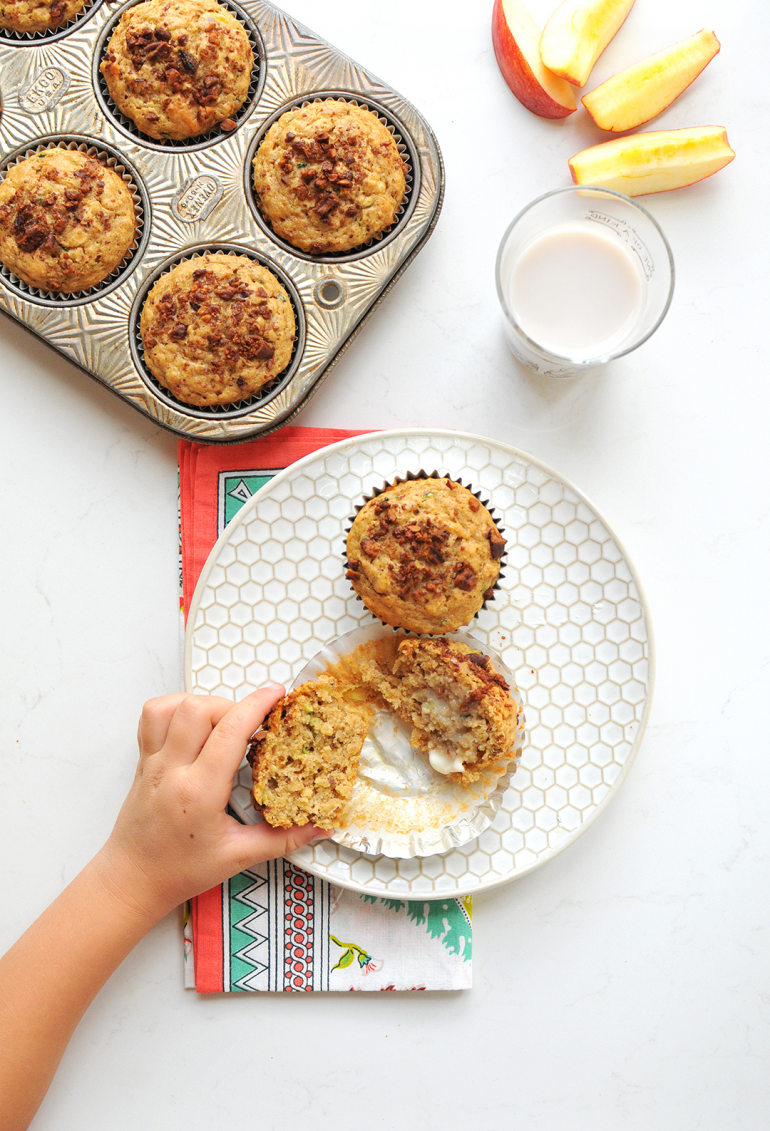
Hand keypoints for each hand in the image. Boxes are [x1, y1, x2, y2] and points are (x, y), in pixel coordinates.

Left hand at [94, 687, 327, 923]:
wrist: (133, 880)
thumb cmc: (179, 871)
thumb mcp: (239, 858)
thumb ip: (283, 839)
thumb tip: (320, 827)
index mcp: (198, 793)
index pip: (229, 732)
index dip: (257, 705)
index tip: (277, 694)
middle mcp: (172, 770)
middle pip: (198, 709)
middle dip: (233, 706)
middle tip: (251, 724)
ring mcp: (152, 762)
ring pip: (171, 706)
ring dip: (203, 704)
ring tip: (222, 723)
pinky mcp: (142, 760)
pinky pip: (151, 716)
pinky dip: (175, 708)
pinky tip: (193, 724)